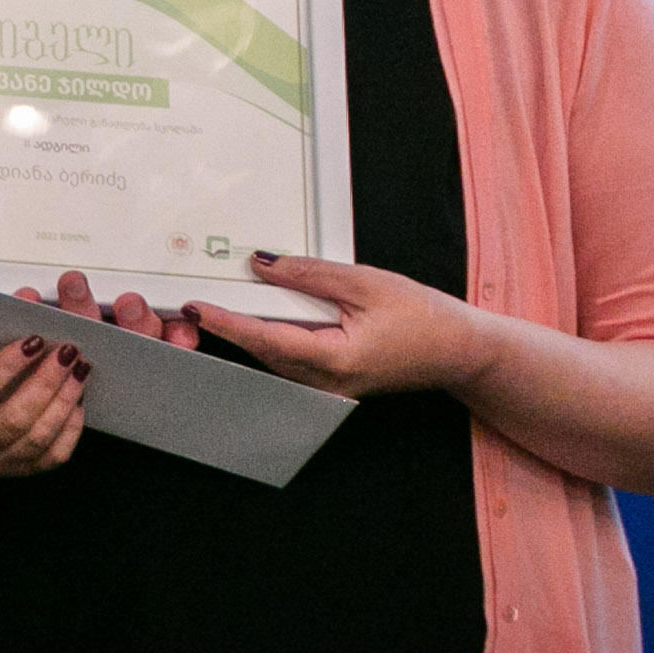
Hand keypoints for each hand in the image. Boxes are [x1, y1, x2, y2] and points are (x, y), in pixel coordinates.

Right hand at [0, 271, 189, 477]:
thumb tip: (26, 300)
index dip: (6, 365)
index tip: (32, 339)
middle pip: (14, 417)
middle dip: (46, 382)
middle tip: (68, 351)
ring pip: (38, 437)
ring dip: (65, 399)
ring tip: (80, 368)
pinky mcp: (22, 470)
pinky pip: (54, 455)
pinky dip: (70, 427)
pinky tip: (79, 401)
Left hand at [182, 251, 494, 400]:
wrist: (457, 350)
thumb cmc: (424, 317)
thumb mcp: (365, 282)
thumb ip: (310, 273)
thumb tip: (263, 264)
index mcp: (335, 359)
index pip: (266, 339)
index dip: (226, 323)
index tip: (196, 308)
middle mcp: (327, 383)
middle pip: (264, 350)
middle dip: (232, 324)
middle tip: (198, 298)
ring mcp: (329, 387)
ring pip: (275, 356)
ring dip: (251, 330)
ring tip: (225, 303)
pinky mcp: (332, 382)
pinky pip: (291, 359)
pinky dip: (274, 336)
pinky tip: (267, 315)